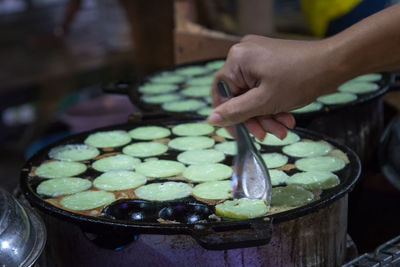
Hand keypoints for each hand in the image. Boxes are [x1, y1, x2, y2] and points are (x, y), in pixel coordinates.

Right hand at [208, 35, 345, 139]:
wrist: (335, 63)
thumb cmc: (299, 79)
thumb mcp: (264, 101)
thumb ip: (235, 112)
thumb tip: (210, 120)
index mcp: (237, 59)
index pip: (221, 92)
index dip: (228, 115)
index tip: (240, 134)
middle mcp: (244, 55)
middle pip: (239, 95)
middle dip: (255, 118)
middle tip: (267, 135)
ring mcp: (258, 57)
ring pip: (253, 94)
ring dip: (266, 114)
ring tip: (283, 130)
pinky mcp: (270, 62)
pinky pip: (263, 87)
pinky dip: (273, 104)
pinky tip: (287, 118)